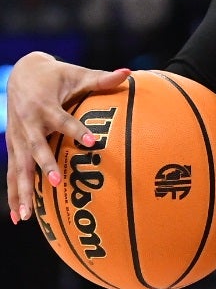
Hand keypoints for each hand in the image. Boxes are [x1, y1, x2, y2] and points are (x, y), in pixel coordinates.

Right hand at [5, 52, 130, 222]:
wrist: (22, 73)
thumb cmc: (56, 75)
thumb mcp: (77, 74)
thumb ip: (101, 78)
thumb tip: (129, 72)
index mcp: (45, 105)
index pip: (63, 119)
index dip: (77, 130)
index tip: (94, 142)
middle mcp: (28, 123)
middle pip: (35, 147)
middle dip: (44, 164)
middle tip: (56, 182)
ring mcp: (17, 137)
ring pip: (18, 167)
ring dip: (21, 190)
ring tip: (24, 216)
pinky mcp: (13, 146)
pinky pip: (13, 172)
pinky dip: (14, 193)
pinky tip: (17, 216)